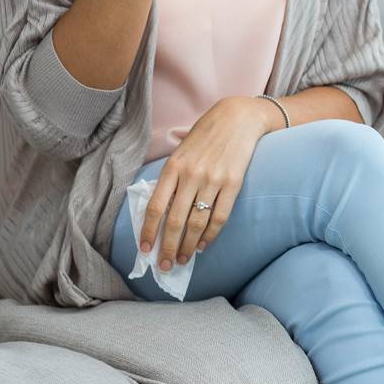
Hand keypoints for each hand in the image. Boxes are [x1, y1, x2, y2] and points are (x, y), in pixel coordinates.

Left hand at [137, 96, 272, 268]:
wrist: (239, 117)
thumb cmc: (207, 134)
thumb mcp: (182, 151)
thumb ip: (171, 177)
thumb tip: (161, 209)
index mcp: (173, 167)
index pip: (155, 207)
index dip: (148, 232)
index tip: (144, 250)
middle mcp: (191, 175)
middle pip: (174, 221)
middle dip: (167, 247)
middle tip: (164, 266)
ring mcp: (213, 180)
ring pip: (196, 223)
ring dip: (187, 245)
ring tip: (183, 259)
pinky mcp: (233, 183)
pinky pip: (220, 217)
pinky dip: (210, 235)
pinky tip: (203, 245)